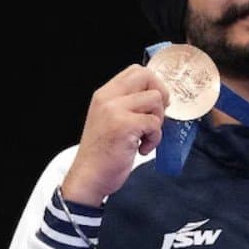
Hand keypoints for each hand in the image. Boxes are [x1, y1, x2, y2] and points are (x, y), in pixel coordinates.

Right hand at [61, 64, 168, 205]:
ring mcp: (115, 110)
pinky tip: (141, 148)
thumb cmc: (102, 153)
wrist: (88, 177)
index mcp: (104, 94)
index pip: (136, 70)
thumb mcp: (109, 120)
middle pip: (147, 76)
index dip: (152, 84)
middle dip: (161, 95)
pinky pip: (155, 123)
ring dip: (157, 121)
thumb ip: (127, 104)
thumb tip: (158, 97)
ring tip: (144, 137)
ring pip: (155, 99)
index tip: (153, 104)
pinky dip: (154, 139)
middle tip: (156, 116)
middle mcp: (108, 98)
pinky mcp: (124, 126)